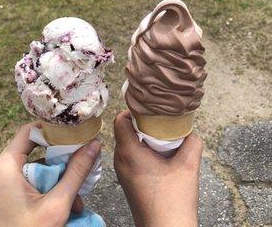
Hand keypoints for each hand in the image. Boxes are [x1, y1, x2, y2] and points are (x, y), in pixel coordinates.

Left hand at [0, 123, 100, 226]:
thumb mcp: (57, 205)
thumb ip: (76, 172)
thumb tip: (94, 144)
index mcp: (4, 168)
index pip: (29, 131)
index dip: (52, 130)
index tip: (73, 135)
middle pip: (33, 153)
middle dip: (58, 164)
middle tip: (78, 172)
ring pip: (30, 170)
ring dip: (53, 181)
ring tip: (73, 202)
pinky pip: (22, 184)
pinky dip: (41, 190)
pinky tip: (58, 207)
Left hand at [114, 111, 201, 226]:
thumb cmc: (173, 202)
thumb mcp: (188, 166)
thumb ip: (192, 142)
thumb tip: (190, 133)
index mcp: (129, 153)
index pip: (120, 120)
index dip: (133, 111)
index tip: (148, 110)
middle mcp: (121, 161)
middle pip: (124, 131)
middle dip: (140, 124)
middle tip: (158, 122)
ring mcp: (122, 172)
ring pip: (127, 144)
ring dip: (142, 138)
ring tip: (161, 138)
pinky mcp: (128, 181)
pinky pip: (130, 157)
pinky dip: (141, 151)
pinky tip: (159, 156)